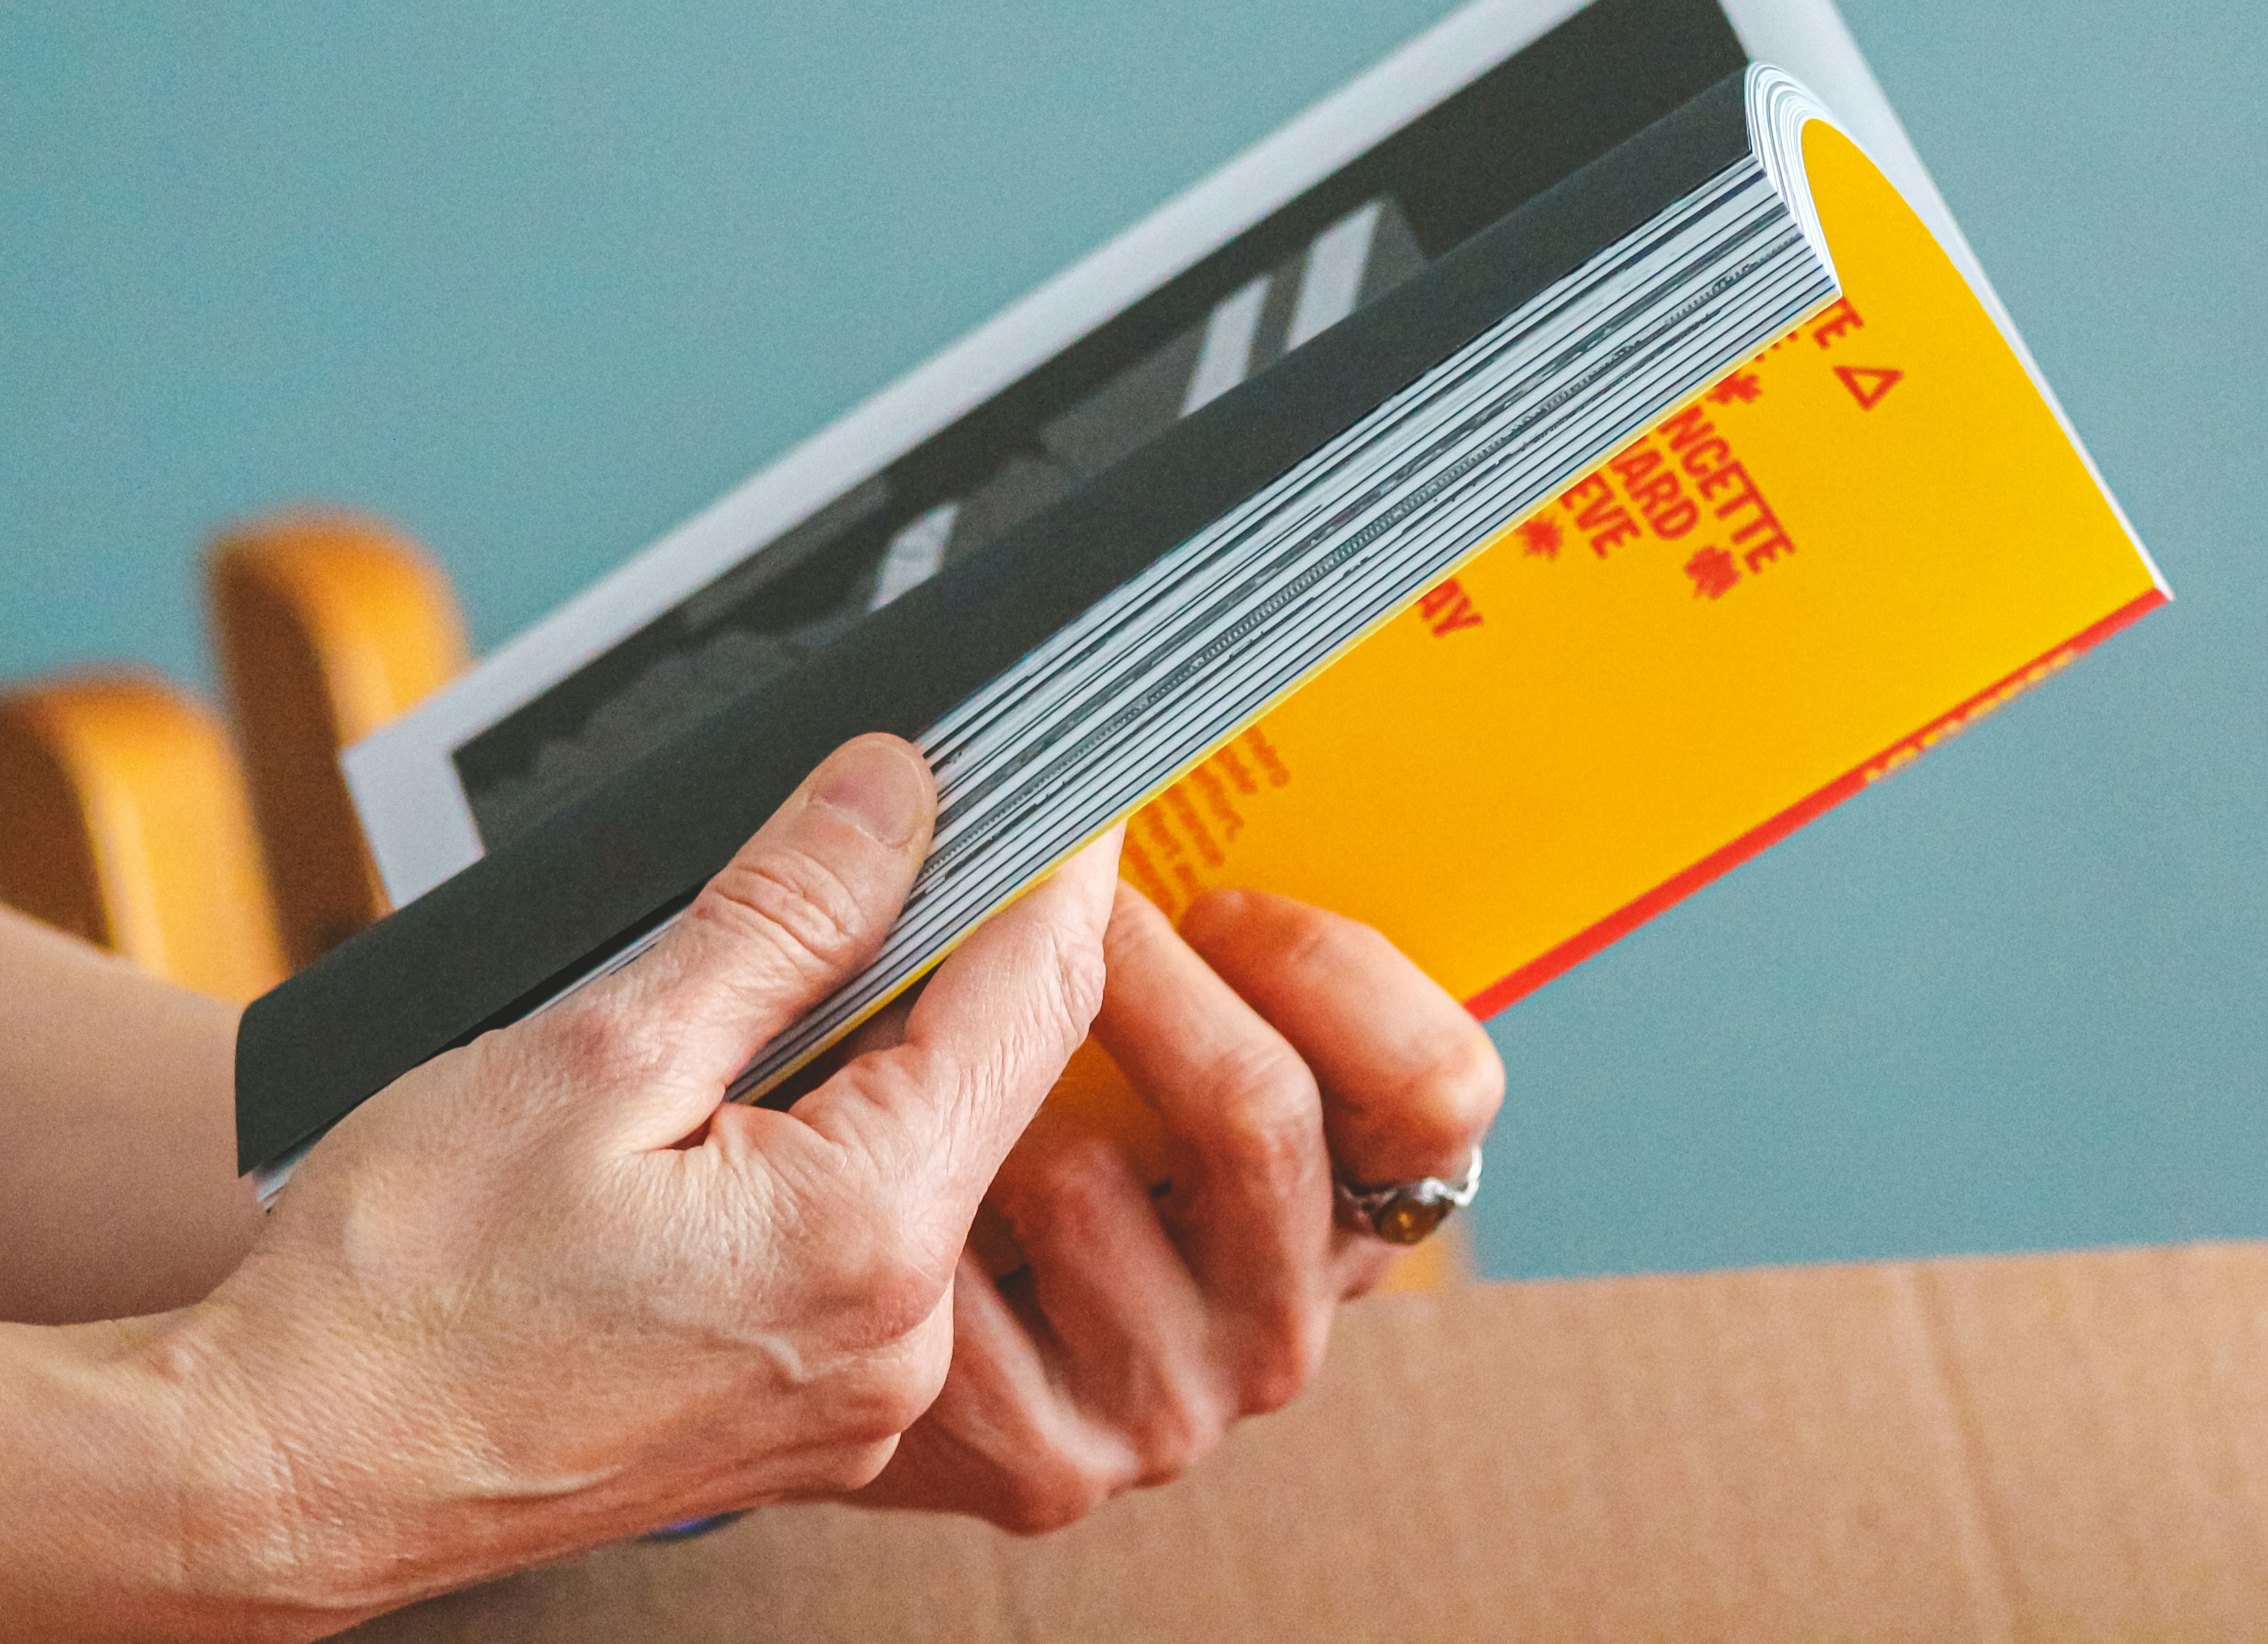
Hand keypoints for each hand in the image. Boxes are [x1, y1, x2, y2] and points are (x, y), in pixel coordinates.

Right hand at [146, 735, 1114, 1617]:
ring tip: (806, 946)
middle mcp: (897, 1337)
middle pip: (995, 1081)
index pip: (1031, 999)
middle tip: (919, 823)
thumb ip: (780, 916)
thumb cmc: (401, 1285)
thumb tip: (893, 794)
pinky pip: (872, 1242)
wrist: (282, 1471)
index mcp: (866, 1238)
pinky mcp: (805, 1419)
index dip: (1053, 865)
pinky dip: (840, 1142)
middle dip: (965, 943)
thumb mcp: (597, 1048)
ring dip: (891, 1043)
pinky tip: (758, 1083)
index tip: (1055, 770)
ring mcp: (857, 1396)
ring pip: (933, 1159)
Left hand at [846, 880, 1505, 1531]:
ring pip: (1089, 1177)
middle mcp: (1278, 1319)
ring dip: (981, 1089)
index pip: (1443, 1087)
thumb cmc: (963, 1142)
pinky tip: (885, 1188)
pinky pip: (964, 1266)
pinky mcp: (1048, 1467)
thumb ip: (1183, 921)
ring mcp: (1170, 1406)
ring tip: (928, 1063)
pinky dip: (894, 1195)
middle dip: (1129, 974)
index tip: (1218, 899)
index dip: (1329, 966)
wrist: (824, 1334)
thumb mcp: (1117, 1017)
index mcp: (1340, 1201)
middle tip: (1039, 925)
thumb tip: (1145, 800)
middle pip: (1265, 1113)